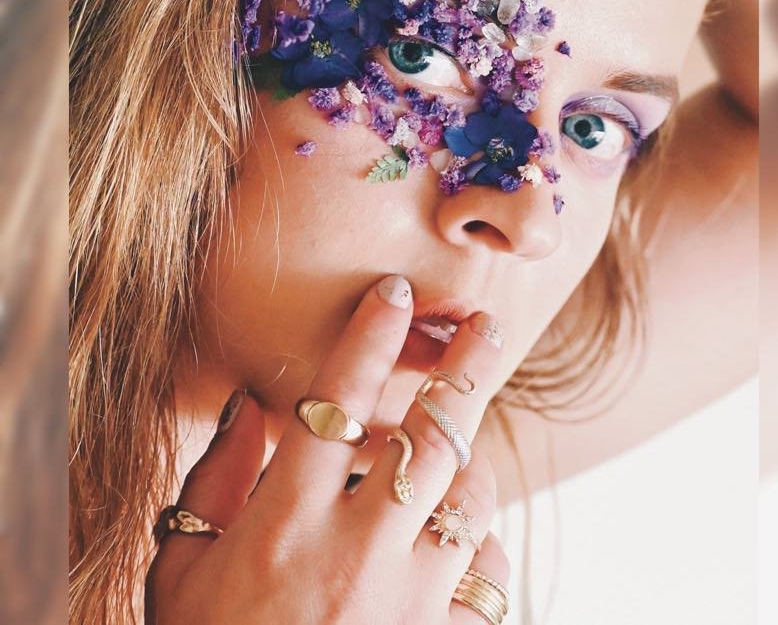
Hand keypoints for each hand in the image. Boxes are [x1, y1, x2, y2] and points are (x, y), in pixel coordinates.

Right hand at [144, 276, 509, 622]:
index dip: (372, 335)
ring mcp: (407, 601)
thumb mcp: (181, 573)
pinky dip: (481, 549)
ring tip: (457, 452)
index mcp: (285, 522)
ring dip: (469, 464)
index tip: (397, 293)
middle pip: (431, 434)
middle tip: (487, 323)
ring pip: (471, 497)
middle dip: (466, 366)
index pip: (338, 400)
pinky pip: (488, 574)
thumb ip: (213, 483)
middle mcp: (356, 549)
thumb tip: (249, 408)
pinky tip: (458, 549)